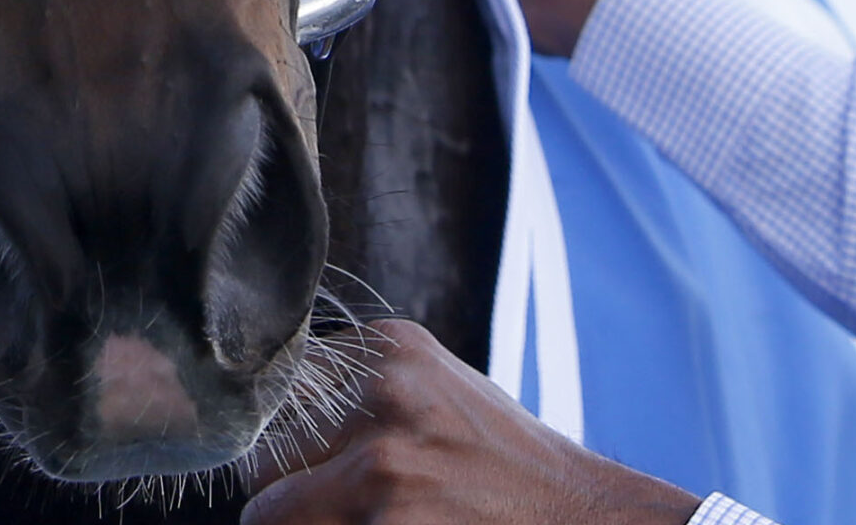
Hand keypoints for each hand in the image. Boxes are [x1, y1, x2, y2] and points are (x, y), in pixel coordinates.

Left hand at [244, 320, 696, 524]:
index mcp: (390, 349)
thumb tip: (263, 430)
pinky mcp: (385, 516)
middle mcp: (382, 389)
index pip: (272, 397)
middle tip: (350, 513)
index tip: (312, 476)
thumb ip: (358, 400)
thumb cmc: (511, 477)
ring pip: (270, 512)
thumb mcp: (438, 402)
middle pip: (263, 455)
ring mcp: (383, 457)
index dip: (286, 451)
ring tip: (377, 522)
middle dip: (289, 496)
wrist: (592, 523)